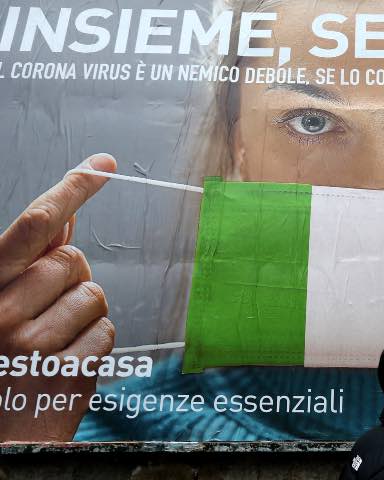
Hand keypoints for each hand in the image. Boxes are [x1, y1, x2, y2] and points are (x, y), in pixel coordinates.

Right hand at [0, 154, 116, 440]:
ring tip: (54, 341)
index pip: (34, 226)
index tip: (103, 165)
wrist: (2, 437)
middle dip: (71, 280)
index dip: (72, 189)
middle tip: (47, 312)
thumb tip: (64, 217)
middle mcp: (1, 314)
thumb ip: (28, 262)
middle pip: (75, 262)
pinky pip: (107, 333)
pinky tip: (67, 362)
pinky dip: (95, 344)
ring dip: (85, 314)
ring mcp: (34, 347)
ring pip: (96, 296)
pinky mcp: (66, 374)